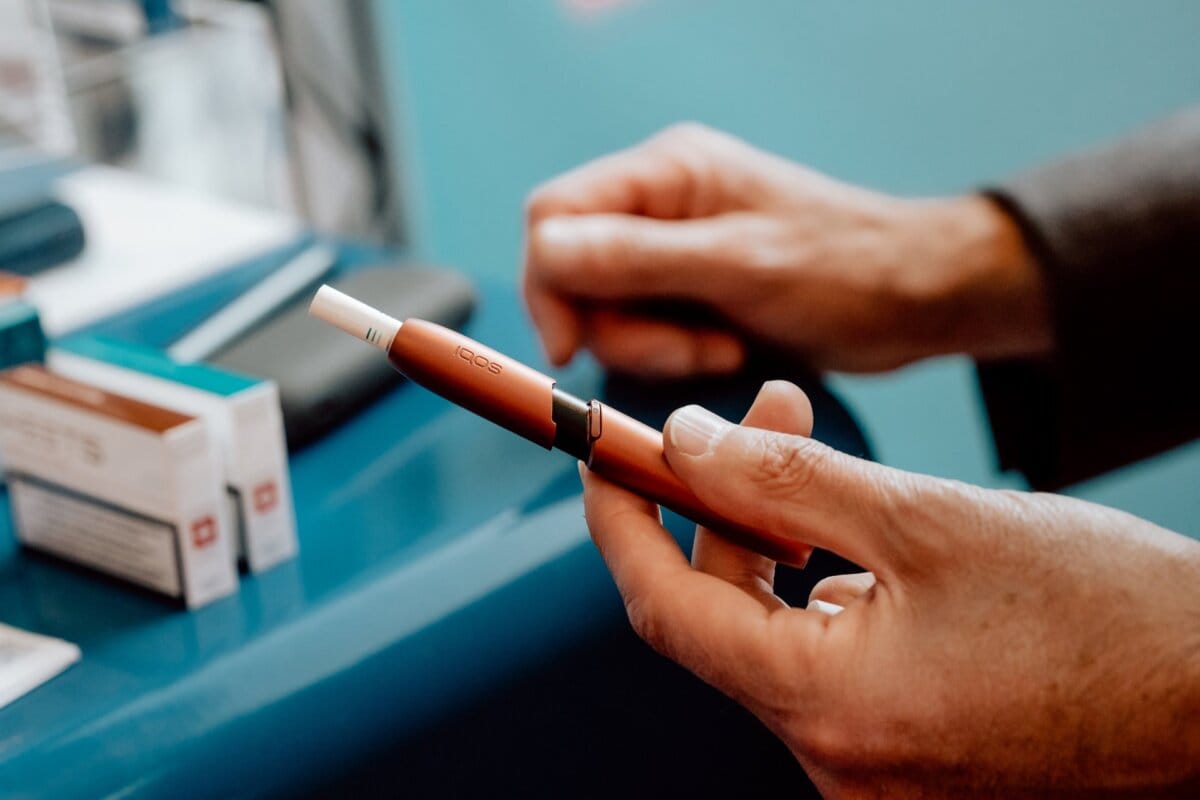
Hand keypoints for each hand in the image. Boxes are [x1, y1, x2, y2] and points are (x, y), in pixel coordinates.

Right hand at [524, 123, 1051, 375]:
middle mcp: (660, 205)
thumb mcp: (738, 265)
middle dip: (621, 328)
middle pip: (574, 273)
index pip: (554, 217)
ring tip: (724, 348)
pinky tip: (729, 349)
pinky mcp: (689, 292)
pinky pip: (643, 332)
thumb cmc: (847, 268)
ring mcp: (673, 251)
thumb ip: (637, 259)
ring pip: (606, 312)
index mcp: (667, 172)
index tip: (571, 347)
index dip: (550, 285)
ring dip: (655, 348)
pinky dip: (675, 355)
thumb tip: (545, 254)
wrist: (915, 299)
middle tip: (692, 350)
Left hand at [579, 381, 1199, 796]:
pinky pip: (826, 664)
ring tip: (828, 461)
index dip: (623, 522)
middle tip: (758, 410)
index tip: (605, 455)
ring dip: (780, 543)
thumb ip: (786, 479)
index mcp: (830, 710)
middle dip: (727, 505)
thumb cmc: (1105, 612)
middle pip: (723, 618)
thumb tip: (685, 442)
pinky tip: (866, 543)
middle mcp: (838, 762)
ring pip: (776, 636)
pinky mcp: (906, 757)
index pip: (666, 609)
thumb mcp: (927, 519)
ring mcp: (873, 768)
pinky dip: (823, 592)